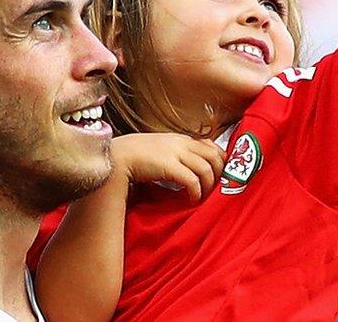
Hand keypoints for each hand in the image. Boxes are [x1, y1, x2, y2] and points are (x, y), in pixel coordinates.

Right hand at [111, 133, 225, 203]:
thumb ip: (176, 154)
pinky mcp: (168, 166)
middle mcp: (181, 143)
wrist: (117, 156)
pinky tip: (192, 199)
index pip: (212, 146)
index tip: (218, 176)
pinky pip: (192, 180)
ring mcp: (175, 153)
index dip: (220, 162)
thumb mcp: (160, 149)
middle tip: (215, 189)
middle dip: (219, 174)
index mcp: (180, 139)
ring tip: (203, 197)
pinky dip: (196, 192)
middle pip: (214, 156)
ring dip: (209, 186)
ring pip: (206, 169)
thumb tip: (189, 168)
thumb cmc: (135, 155)